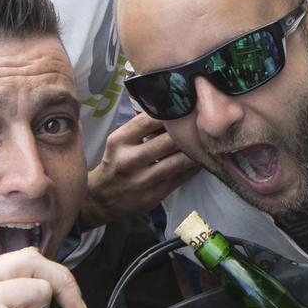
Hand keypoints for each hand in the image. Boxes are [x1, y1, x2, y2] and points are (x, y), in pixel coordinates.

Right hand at [82, 112, 197, 225]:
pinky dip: (193, 168)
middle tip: (202, 125)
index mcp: (119, 141)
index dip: (171, 113)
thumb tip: (172, 111)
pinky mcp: (153, 196)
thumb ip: (142, 128)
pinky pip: (180, 178)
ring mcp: (141, 180)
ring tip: (205, 142)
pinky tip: (200, 160)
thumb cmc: (116, 164)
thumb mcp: (120, 142)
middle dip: (187, 133)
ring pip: (178, 161)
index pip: (149, 120)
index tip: (185, 107)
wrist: (102, 200)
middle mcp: (129, 160)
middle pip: (168, 141)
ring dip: (195, 151)